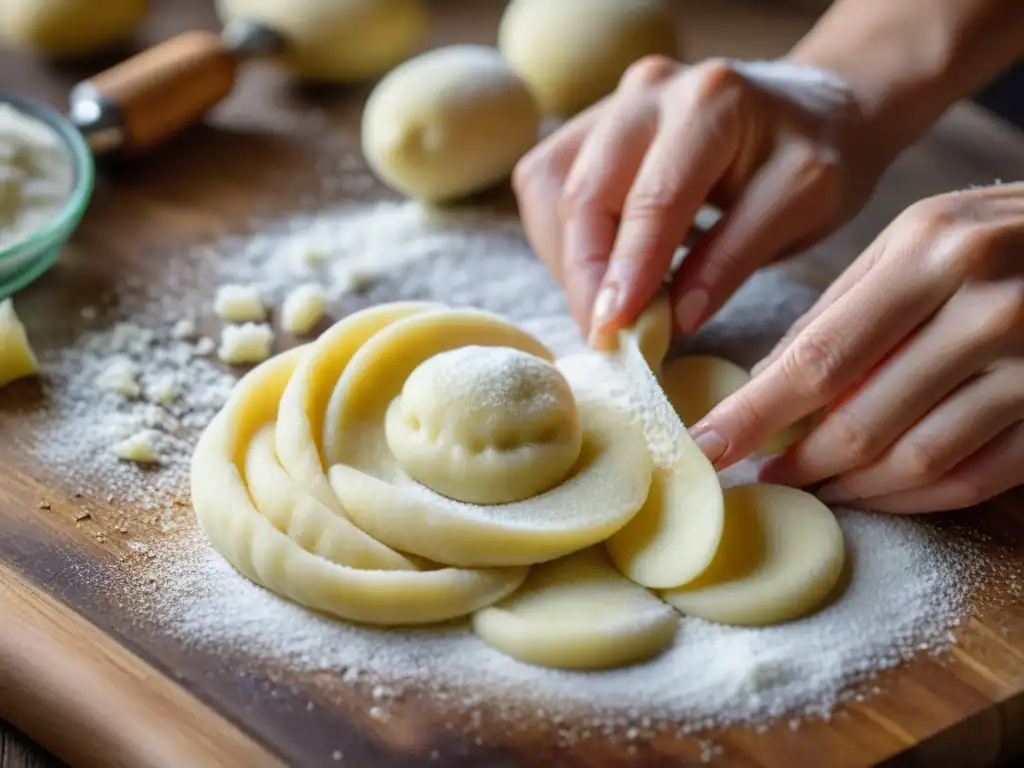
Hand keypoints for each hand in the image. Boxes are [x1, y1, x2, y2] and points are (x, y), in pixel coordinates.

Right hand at [512, 55, 885, 346]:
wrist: (808, 107)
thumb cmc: (813, 157)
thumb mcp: (804, 205)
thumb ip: (737, 255)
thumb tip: (676, 318)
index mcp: (711, 102)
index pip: (652, 198)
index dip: (627, 271)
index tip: (612, 333)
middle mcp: (647, 91)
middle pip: (583, 192)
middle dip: (584, 275)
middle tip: (602, 339)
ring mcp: (609, 104)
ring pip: (550, 190)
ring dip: (566, 261)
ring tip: (604, 311)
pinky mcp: (586, 127)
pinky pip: (548, 188)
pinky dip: (564, 242)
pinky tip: (599, 276)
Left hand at [692, 183, 1023, 512]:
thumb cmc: (1000, 236)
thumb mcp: (918, 238)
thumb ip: (843, 305)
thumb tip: (766, 380)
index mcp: (930, 251)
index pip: (818, 356)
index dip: (755, 413)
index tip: (707, 445)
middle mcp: (984, 305)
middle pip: (861, 420)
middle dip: (798, 462)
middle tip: (763, 475)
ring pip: (916, 459)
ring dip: (853, 487)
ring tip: (816, 485)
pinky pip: (975, 477)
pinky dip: (916, 497)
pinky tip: (878, 492)